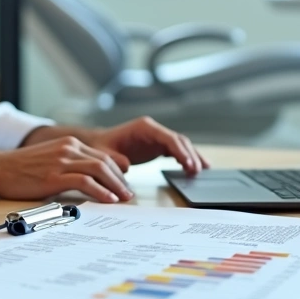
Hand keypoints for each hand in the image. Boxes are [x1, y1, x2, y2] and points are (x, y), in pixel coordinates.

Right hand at [0, 137, 134, 202]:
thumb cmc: (21, 169)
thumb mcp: (51, 160)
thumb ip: (70, 166)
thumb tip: (88, 182)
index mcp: (69, 144)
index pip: (102, 155)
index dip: (117, 171)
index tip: (124, 185)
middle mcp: (69, 148)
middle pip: (105, 161)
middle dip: (121, 179)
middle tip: (129, 194)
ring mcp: (61, 160)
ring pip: (99, 169)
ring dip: (116, 185)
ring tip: (124, 198)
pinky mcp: (54, 175)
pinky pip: (85, 181)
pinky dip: (101, 191)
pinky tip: (108, 200)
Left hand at [85, 116, 207, 175]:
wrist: (99, 144)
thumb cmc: (102, 147)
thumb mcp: (104, 154)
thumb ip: (115, 159)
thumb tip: (126, 165)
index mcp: (144, 127)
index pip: (169, 137)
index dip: (181, 151)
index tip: (189, 164)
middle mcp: (153, 129)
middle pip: (179, 140)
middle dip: (190, 154)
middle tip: (198, 171)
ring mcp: (157, 137)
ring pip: (180, 145)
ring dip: (191, 156)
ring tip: (201, 171)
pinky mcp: (157, 146)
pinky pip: (176, 151)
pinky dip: (185, 158)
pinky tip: (193, 169)